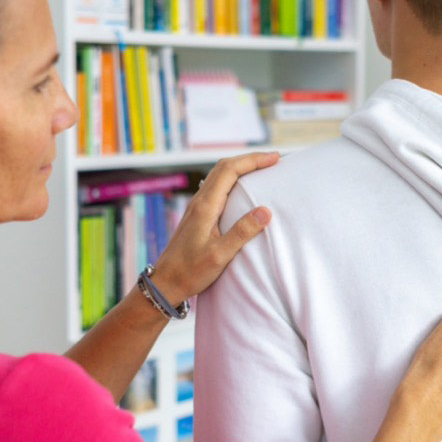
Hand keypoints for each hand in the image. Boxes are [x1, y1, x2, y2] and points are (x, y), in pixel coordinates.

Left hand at [149, 151, 278, 304]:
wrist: (165, 283)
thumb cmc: (191, 272)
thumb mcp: (219, 256)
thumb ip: (242, 232)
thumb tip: (266, 211)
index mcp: (206, 206)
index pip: (230, 170)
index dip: (253, 160)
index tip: (275, 158)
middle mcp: (200, 200)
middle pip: (225, 166)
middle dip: (250, 159)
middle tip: (273, 159)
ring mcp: (198, 206)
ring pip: (220, 174)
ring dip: (241, 166)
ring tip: (262, 168)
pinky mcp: (198, 213)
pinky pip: (217, 185)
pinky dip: (234, 178)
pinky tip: (243, 187)